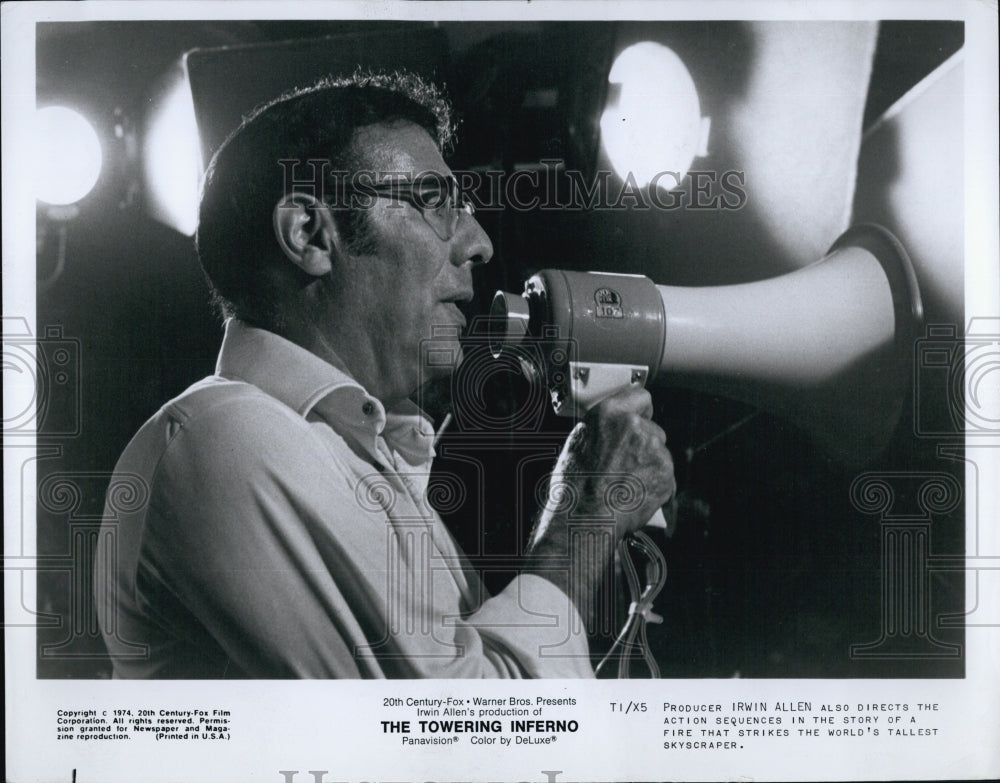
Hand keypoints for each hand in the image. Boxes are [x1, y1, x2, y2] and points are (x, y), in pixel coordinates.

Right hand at [525, 387, 675, 625]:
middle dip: (643, 443)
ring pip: (659, 453)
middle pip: (652, 428)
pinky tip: (634, 493)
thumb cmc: (573, 488)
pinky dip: (654, 484)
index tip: (637, 416)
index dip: (638, 409)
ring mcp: (656, 452)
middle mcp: (638, 428)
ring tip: (625, 482)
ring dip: (649, 464)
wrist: (584, 522)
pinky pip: (664, 476)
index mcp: (612, 414)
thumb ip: (601, 429)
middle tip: (623, 462)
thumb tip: (610, 427)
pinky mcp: (667, 476)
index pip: (641, 395)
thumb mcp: (577, 444)